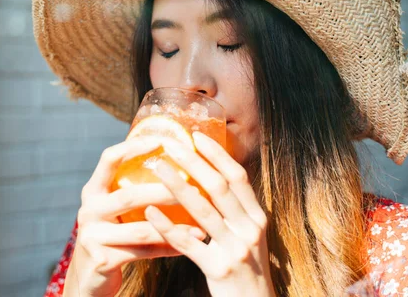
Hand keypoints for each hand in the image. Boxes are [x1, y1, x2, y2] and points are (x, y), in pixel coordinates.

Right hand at [64, 137, 206, 296]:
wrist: (89, 277)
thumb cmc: (112, 236)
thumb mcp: (114, 210)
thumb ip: (133, 190)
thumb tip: (181, 165)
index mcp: (93, 190)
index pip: (109, 159)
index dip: (135, 147)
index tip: (163, 140)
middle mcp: (88, 209)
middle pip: (129, 196)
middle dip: (165, 191)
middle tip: (196, 189)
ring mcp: (92, 236)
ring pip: (140, 229)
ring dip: (175, 226)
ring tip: (202, 224)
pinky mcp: (102, 259)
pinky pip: (143, 252)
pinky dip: (170, 247)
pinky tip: (191, 244)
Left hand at [145, 132, 275, 296]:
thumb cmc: (246, 270)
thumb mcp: (249, 237)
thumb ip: (234, 212)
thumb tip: (209, 181)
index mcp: (257, 217)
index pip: (238, 178)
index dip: (218, 155)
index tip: (197, 137)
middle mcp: (250, 229)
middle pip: (219, 187)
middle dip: (194, 163)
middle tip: (171, 145)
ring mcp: (236, 249)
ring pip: (203, 210)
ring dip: (177, 186)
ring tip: (156, 169)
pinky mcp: (219, 270)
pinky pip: (188, 243)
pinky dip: (168, 226)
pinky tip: (150, 212)